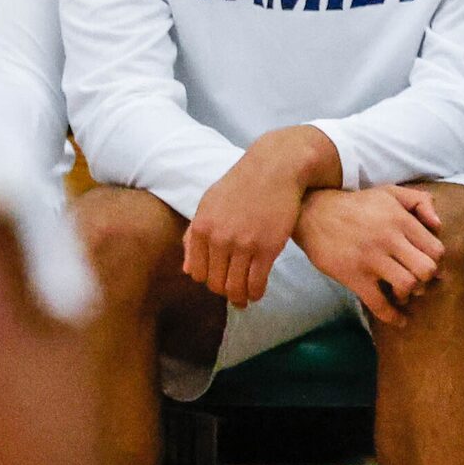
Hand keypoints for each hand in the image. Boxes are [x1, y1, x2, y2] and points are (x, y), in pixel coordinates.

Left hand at [187, 126, 336, 307]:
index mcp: (202, 228)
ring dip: (240, 297)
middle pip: (215, 283)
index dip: (208, 279)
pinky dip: (256, 293)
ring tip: (246, 297)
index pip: (197, 273)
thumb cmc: (242, 184)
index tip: (220, 277)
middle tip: (234, 289)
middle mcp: (219, 239)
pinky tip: (258, 291)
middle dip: (224, 290)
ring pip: (235, 288)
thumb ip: (195, 236)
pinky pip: (256, 283)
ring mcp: (243, 245)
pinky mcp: (267, 248)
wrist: (276, 167)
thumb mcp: (209, 203)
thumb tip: (187, 270)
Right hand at [293, 183, 446, 322]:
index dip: (437, 262)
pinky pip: (380, 304)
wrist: (314, 213)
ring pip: (407, 286)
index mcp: (401, 220)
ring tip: (403, 292)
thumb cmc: (356, 205)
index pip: (435, 249)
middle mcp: (390, 239)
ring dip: (409, 294)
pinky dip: (393, 316)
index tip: (430, 266)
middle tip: (418, 280)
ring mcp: (371, 259)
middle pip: (426, 270)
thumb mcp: (390, 192)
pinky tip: (400, 319)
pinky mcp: (354, 277)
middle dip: (427, 280)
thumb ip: (419, 201)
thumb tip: (438, 225)